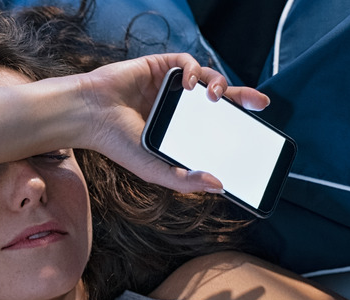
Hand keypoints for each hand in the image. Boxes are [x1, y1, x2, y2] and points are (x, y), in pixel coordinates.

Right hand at [76, 53, 269, 193]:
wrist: (89, 116)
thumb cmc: (117, 144)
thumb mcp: (156, 171)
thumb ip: (186, 180)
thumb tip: (219, 186)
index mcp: (180, 129)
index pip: (217, 125)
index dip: (239, 124)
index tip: (258, 130)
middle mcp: (179, 106)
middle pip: (220, 99)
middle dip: (243, 98)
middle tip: (260, 104)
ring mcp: (171, 86)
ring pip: (208, 78)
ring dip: (220, 83)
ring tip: (216, 96)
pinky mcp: (160, 67)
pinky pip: (187, 62)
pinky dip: (194, 70)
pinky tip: (190, 84)